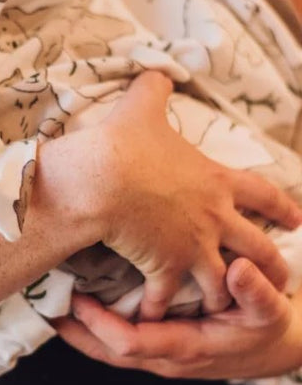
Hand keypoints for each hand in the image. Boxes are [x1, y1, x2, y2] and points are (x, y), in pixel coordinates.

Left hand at [55, 258, 301, 379]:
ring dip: (80, 328)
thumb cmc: (267, 328)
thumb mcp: (271, 311)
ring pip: (109, 347)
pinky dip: (96, 323)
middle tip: (45, 306)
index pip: (130, 343)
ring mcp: (159, 349)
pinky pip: (120, 335)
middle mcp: (165, 353)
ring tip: (52, 304)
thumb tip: (236, 269)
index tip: (77, 300)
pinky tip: (82, 303)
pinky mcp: (159, 337)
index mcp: (186, 347)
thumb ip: (256, 293)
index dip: (100, 325)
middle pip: (107, 351)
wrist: (277, 346)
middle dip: (75, 332)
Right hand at [94, 72, 301, 319]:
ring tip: (224, 307)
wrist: (103, 179)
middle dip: (272, 263)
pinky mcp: (164, 267)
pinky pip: (166, 295)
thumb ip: (155, 87)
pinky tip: (154, 315)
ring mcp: (193, 246)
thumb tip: (157, 69)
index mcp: (215, 181)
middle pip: (257, 247)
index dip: (282, 206)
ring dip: (225, 295)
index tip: (298, 218)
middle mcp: (214, 218)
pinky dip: (160, 307)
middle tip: (282, 277)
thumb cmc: (125, 143)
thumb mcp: (142, 106)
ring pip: (224, 281)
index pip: (263, 194)